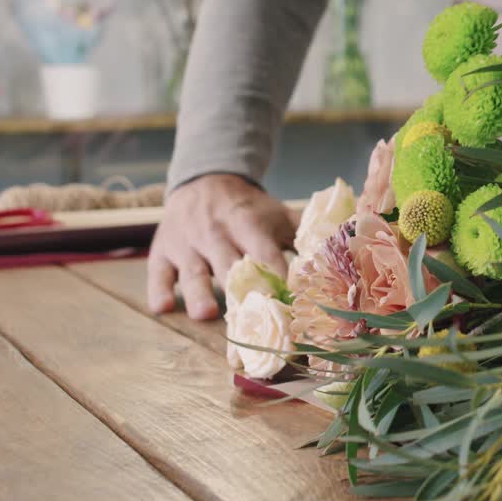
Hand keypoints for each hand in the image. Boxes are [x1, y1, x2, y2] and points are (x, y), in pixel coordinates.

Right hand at [147, 174, 300, 319]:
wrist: (204, 181)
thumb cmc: (249, 209)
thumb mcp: (276, 214)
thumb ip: (303, 234)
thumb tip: (342, 251)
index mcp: (248, 223)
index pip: (263, 250)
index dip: (276, 273)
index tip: (289, 299)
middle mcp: (216, 231)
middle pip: (227, 264)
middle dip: (239, 291)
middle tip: (251, 319)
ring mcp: (186, 242)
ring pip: (193, 270)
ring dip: (198, 292)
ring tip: (206, 315)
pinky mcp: (162, 251)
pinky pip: (158, 272)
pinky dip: (160, 289)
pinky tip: (164, 308)